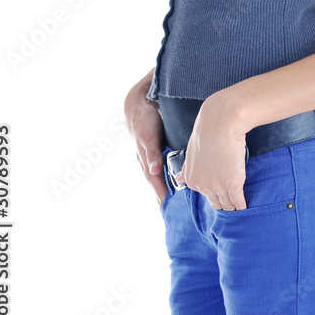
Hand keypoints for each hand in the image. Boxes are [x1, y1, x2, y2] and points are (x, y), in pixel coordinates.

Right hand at [124, 70, 168, 210]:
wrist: (139, 102)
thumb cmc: (143, 118)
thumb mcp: (147, 135)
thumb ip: (151, 152)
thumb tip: (154, 171)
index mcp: (145, 159)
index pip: (155, 182)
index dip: (162, 195)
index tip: (168, 209)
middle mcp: (148, 159)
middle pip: (157, 182)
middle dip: (164, 196)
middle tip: (174, 212)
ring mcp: (151, 154)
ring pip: (160, 175)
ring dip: (166, 187)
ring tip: (175, 201)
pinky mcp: (156, 148)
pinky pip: (162, 165)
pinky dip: (167, 175)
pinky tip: (174, 178)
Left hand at [174, 92, 247, 209]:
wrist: (221, 122)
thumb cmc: (207, 132)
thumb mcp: (191, 151)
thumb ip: (186, 167)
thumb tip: (178, 177)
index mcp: (192, 180)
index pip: (206, 197)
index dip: (216, 195)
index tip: (223, 192)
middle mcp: (202, 186)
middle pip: (217, 203)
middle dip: (224, 203)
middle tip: (233, 200)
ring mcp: (218, 187)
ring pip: (227, 204)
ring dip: (233, 204)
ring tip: (239, 204)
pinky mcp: (233, 184)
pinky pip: (238, 202)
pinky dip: (242, 204)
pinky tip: (246, 204)